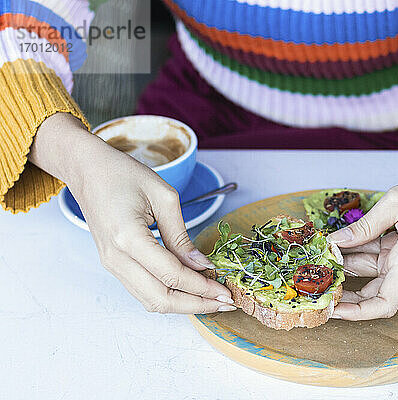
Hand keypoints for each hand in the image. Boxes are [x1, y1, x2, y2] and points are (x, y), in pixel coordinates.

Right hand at [29, 113, 234, 313]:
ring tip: (211, 300)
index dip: (202, 286)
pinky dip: (168, 295)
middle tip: (224, 302)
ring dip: (183, 304)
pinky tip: (190, 290)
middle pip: (160, 298)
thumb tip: (202, 265)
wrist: (88, 170)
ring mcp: (111, 264)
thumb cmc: (124, 175)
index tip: (225, 291)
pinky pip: (142, 290)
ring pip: (150, 300)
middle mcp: (116, 258)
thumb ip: (181, 236)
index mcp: (128, 237)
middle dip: (196, 304)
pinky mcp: (113, 265)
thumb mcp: (164, 197)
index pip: (172, 275)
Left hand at [328, 159, 397, 319]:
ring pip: (368, 272)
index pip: (386, 302)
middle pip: (371, 293)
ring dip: (345, 267)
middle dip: (343, 291)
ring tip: (319, 257)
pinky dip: (354, 252)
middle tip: (315, 282)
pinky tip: (336, 244)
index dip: (358, 313)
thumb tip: (336, 241)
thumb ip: (366, 224)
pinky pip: (374, 257)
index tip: (334, 309)